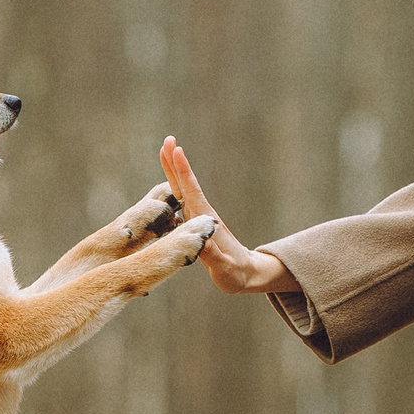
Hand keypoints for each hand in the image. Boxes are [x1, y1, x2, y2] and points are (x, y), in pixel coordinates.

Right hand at [159, 136, 297, 294]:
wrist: (248, 274)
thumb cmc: (237, 274)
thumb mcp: (225, 269)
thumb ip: (213, 256)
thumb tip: (200, 239)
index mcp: (207, 223)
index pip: (193, 193)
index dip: (183, 173)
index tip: (176, 151)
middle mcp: (202, 216)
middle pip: (186, 185)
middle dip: (176, 163)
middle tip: (168, 139)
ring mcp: (200, 218)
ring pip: (183, 190)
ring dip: (173, 170)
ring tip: (165, 150)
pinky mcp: (197, 223)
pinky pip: (183, 200)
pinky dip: (175, 185)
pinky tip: (168, 180)